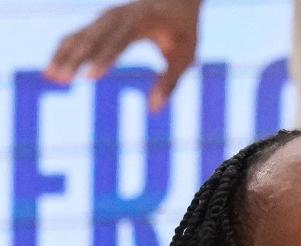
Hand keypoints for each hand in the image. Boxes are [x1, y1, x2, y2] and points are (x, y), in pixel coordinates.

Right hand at [44, 0, 200, 111]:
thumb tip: (153, 110)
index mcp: (140, 19)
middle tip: (61, 80)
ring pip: (80, 35)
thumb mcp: (185, 57)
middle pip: (92, 37)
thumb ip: (169, 83)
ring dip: (63, 55)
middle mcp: (118, 15)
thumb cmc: (184, 30)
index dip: (103, 59)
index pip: (119, 41)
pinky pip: (77, 36)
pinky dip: (64, 51)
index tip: (90, 78)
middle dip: (76, 59)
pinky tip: (51, 71)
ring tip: (49, 77)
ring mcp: (106, 17)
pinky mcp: (100, 23)